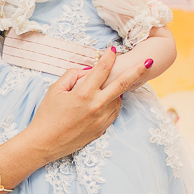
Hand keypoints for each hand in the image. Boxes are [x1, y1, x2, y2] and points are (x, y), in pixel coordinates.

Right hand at [24, 47, 151, 161]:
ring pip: (118, 98)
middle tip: (149, 62)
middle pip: (122, 84)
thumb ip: (72, 75)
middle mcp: (96, 106)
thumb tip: (87, 70)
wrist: (44, 143)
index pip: (102, 70)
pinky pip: (114, 112)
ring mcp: (101, 119)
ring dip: (119, 89)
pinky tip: (108, 99)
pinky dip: (113, 102)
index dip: (108, 57)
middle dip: (137, 71)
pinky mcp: (102, 129)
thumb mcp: (55, 90)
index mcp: (84, 93)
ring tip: (114, 83)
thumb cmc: (46, 115)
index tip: (113, 49)